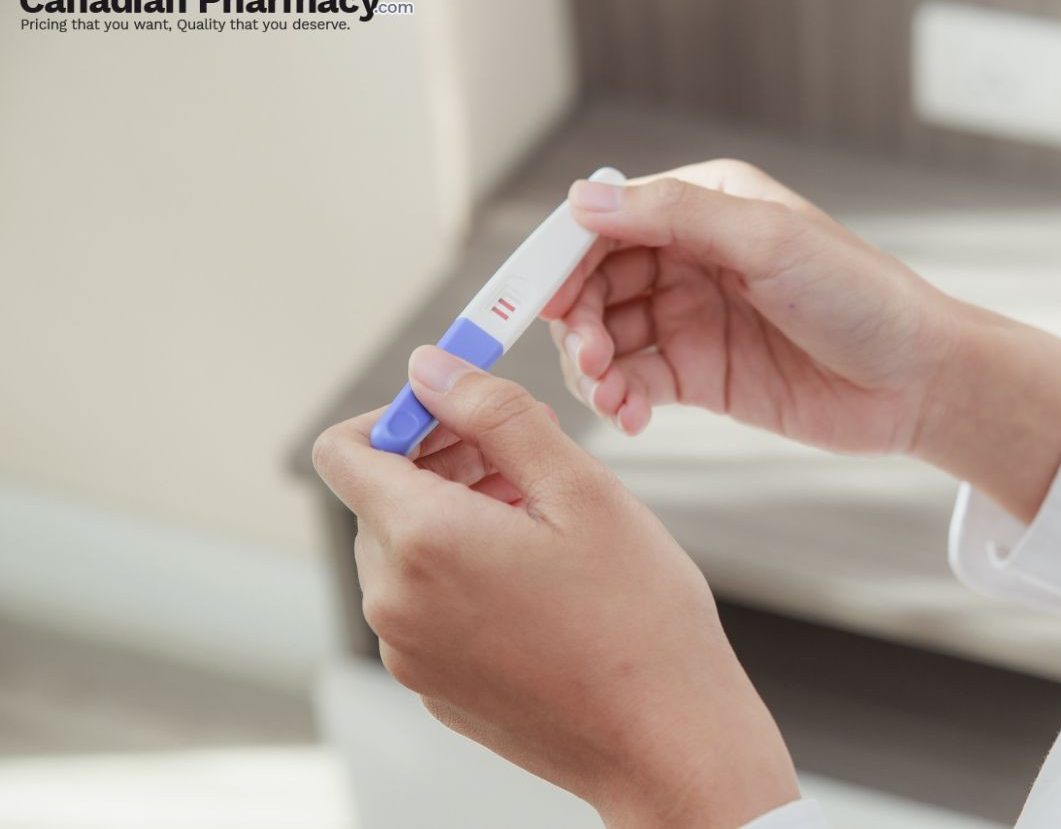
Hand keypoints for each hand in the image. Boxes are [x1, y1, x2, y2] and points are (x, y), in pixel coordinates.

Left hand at [312, 346, 798, 827]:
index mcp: (424, 541)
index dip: (399, 416)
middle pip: (378, 499)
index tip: (460, 414)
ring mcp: (410, 653)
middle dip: (443, 464)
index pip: (343, 450)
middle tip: (527, 461)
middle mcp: (396, 602)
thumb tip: (433, 368)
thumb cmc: (640, 623)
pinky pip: (425, 605)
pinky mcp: (433, 685)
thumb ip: (497, 414)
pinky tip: (539, 580)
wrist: (667, 741)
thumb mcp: (583, 490)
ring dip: (457, 517)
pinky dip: (465, 574)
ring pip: (404, 551)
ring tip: (543, 521)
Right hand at [542, 159, 959, 453]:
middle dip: (577, 321)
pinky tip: (629, 418)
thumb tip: (581, 200)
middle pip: (595, 282)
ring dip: (592, 367)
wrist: (918, 381)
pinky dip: (618, 401)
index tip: (540, 299)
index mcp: (705, 205)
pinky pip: (633, 384)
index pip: (607, 220)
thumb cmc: (861, 296)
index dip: (564, 257)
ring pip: (606, 337)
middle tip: (588, 359)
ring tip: (610, 396)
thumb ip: (675, 217)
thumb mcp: (769, 241)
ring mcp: (691, 318)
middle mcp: (689, 257)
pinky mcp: (698, 376)